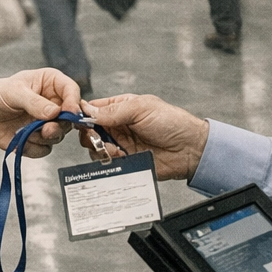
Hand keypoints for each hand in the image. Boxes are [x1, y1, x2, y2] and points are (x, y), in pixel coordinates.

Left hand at [0, 68, 82, 155]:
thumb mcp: (13, 92)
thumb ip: (34, 101)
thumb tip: (54, 112)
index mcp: (50, 84)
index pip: (71, 90)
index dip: (73, 102)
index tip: (70, 113)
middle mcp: (53, 103)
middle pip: (70, 117)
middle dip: (58, 126)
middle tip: (46, 129)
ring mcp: (48, 123)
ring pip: (59, 135)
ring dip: (44, 137)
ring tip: (26, 131)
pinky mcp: (40, 140)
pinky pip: (45, 149)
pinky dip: (33, 147)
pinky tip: (20, 138)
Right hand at [75, 94, 208, 180]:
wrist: (190, 149)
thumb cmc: (172, 122)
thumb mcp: (141, 109)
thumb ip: (113, 111)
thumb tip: (88, 112)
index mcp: (121, 108)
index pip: (93, 109)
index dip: (83, 115)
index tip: (80, 122)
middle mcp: (118, 126)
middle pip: (90, 130)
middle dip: (90, 135)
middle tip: (98, 138)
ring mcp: (121, 144)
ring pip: (95, 148)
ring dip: (100, 149)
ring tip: (115, 150)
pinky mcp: (126, 161)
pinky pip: (108, 163)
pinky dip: (109, 161)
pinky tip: (121, 157)